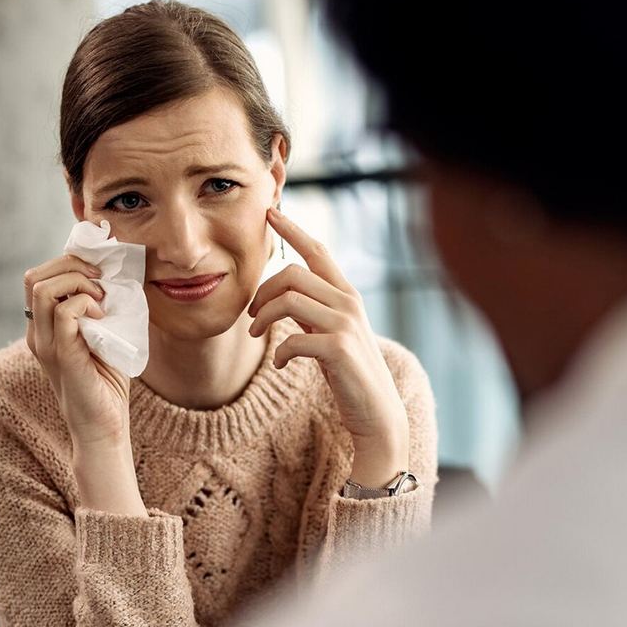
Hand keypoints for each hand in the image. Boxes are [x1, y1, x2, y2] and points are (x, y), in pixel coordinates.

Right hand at [25, 254, 130, 449]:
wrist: (104, 426)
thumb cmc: (107, 383)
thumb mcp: (102, 335)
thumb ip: (99, 309)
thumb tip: (115, 275)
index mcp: (43, 327)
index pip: (38, 278)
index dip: (66, 263)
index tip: (98, 272)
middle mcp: (37, 333)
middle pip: (33, 277)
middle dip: (70, 264)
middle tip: (100, 279)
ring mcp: (45, 343)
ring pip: (41, 288)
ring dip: (77, 281)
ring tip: (101, 297)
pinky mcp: (61, 354)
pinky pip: (63, 312)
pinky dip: (85, 303)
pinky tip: (103, 317)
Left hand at [248, 207, 409, 484]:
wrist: (376, 415)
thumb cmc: (350, 375)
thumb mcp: (331, 334)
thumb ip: (313, 311)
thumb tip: (282, 294)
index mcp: (347, 294)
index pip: (318, 251)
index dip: (293, 229)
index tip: (270, 211)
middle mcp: (349, 302)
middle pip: (291, 274)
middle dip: (261, 290)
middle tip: (250, 315)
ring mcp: (346, 324)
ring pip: (288, 300)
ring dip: (262, 317)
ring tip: (254, 335)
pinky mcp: (338, 349)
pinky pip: (293, 338)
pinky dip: (280, 352)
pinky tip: (281, 365)